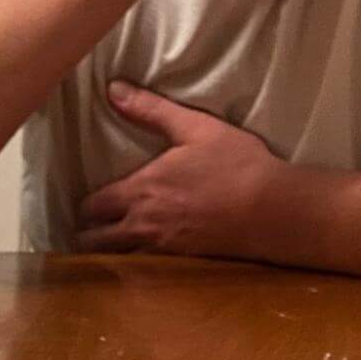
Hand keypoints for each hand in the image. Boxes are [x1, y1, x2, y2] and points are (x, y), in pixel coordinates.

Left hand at [75, 82, 288, 256]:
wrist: (274, 210)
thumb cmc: (237, 164)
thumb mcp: (195, 128)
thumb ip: (150, 110)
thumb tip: (113, 89)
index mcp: (140, 191)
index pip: (90, 208)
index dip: (86, 206)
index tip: (90, 203)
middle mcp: (143, 224)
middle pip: (94, 242)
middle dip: (88, 235)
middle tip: (93, 228)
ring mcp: (162, 248)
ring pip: (116, 259)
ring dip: (109, 253)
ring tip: (111, 245)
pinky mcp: (181, 264)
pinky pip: (144, 270)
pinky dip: (136, 266)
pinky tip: (143, 257)